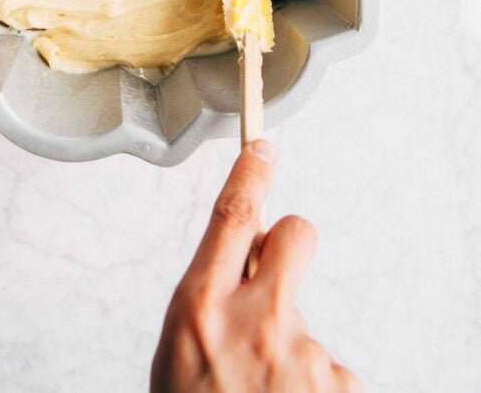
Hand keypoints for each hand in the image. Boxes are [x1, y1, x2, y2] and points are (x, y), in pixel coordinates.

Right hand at [151, 142, 359, 391]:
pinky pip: (329, 371)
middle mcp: (256, 320)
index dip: (252, 172)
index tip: (264, 148)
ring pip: (307, 321)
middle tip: (274, 285)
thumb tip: (242, 261)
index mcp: (200, 308)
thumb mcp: (179, 353)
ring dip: (293, 351)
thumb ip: (210, 302)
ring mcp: (302, 354)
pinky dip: (313, 391)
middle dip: (290, 245)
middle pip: (295, 234)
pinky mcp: (338, 385)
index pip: (233, 215)